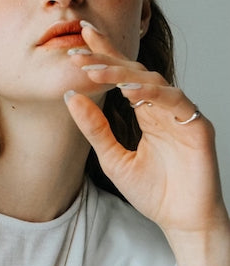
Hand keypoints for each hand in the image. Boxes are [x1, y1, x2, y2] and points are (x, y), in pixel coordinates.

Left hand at [65, 23, 228, 244]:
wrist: (181, 220)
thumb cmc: (154, 193)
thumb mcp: (114, 160)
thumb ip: (95, 130)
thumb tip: (72, 97)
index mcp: (147, 113)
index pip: (123, 78)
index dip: (103, 57)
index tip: (78, 42)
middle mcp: (164, 108)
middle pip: (135, 73)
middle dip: (107, 58)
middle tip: (80, 48)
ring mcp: (181, 114)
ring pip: (152, 82)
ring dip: (123, 74)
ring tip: (95, 70)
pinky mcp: (196, 125)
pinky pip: (174, 100)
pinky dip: (152, 93)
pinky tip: (130, 91)